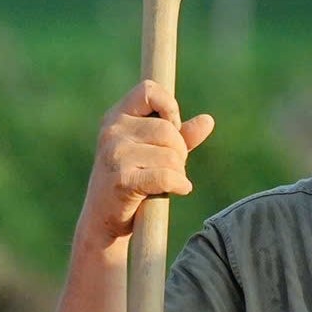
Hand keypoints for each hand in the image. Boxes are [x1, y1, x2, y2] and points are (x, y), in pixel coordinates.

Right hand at [79, 81, 215, 244]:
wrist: (103, 220)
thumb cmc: (130, 181)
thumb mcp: (152, 152)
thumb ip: (179, 135)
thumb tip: (208, 120)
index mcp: (116, 117)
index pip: (149, 91)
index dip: (169, 108)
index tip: (171, 128)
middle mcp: (112, 131)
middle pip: (167, 130)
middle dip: (179, 151)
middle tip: (173, 167)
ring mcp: (115, 155)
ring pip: (170, 155)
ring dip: (179, 172)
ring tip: (170, 182)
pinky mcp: (123, 180)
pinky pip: (166, 176)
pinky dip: (179, 184)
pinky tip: (180, 189)